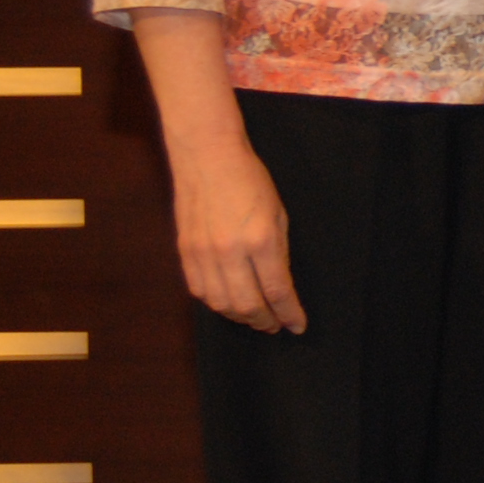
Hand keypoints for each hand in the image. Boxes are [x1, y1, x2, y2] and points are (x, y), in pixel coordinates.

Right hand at [170, 137, 303, 333]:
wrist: (208, 157)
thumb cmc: (250, 181)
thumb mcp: (278, 215)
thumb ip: (279, 254)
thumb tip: (280, 288)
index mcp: (261, 240)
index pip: (277, 291)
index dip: (289, 313)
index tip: (297, 325)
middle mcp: (230, 252)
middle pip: (248, 305)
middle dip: (265, 321)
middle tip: (275, 325)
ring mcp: (204, 253)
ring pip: (221, 303)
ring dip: (240, 316)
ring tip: (254, 317)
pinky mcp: (186, 251)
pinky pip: (199, 290)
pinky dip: (216, 303)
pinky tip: (228, 303)